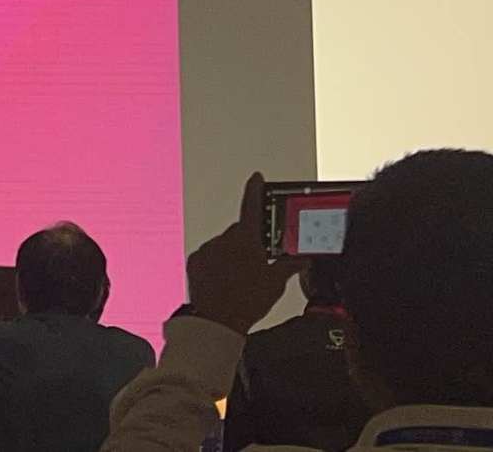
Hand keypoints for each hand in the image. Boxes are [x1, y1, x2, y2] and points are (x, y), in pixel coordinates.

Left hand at [186, 173, 305, 333]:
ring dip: (231, 256)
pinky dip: (216, 265)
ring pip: (223, 246)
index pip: (251, 207)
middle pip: (239, 233)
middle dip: (247, 243)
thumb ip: (289, 265)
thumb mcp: (276, 282)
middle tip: (256, 264)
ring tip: (239, 280)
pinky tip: (223, 281)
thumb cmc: (249, 299)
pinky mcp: (194, 260)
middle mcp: (224, 238)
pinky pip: (208, 257)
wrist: (217, 319)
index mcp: (246, 238)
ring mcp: (207, 248)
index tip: (255, 177)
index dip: (254, 190)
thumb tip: (303, 259)